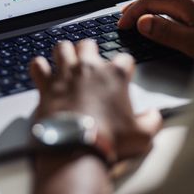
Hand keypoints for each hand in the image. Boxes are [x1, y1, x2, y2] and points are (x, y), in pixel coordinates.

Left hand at [29, 40, 161, 167]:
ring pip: (62, 47)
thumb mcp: (141, 135)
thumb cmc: (108, 140)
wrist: (76, 148)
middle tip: (90, 63)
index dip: (124, 67)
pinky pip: (38, 65)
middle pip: (88, 44)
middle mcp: (89, 69)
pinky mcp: (46, 85)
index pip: (124, 59)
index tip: (122, 76)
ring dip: (64, 53)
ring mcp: (65, 74)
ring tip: (66, 61)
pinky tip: (43, 72)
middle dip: (90, 51)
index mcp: (114, 75)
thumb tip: (154, 116)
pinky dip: (39, 68)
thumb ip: (152, 122)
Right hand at [118, 0, 193, 60]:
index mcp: (188, 1)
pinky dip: (170, 6)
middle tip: (126, 18)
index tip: (121, 24)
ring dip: (155, 5)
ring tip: (144, 17)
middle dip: (140, 6)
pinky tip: (173, 16)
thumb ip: (166, 32)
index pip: (149, 1)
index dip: (132, 12)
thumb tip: (143, 22)